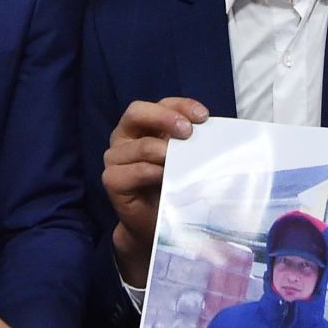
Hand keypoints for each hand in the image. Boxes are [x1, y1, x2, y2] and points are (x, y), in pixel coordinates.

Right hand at [106, 97, 205, 285]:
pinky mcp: (112, 180)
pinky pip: (131, 171)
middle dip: (164, 118)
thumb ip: (192, 144)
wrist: (156, 224)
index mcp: (144, 126)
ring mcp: (115, 158)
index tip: (203, 117)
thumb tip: (216, 135)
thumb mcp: (185, 160)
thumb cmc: (172, 187)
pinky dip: (149, 172)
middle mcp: (125, 137)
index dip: (181, 106)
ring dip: (161, 151)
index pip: (161, 104)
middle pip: (136, 112)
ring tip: (179, 162)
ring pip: (138, 146)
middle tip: (187, 132)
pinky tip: (163, 177)